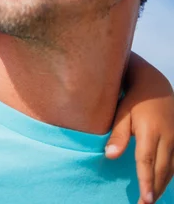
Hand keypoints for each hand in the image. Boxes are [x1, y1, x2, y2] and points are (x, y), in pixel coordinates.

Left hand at [105, 54, 173, 203]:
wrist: (155, 85)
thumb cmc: (133, 99)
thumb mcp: (122, 113)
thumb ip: (117, 134)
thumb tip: (110, 156)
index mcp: (151, 131)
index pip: (147, 161)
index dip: (146, 182)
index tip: (145, 199)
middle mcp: (168, 137)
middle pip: (162, 169)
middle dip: (155, 190)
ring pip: (171, 168)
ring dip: (162, 185)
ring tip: (152, 199)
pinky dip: (169, 175)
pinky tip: (161, 184)